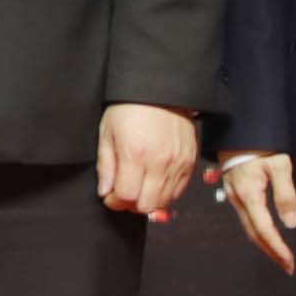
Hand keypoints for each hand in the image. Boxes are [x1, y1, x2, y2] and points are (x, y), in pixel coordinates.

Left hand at [95, 102, 200, 221]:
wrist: (160, 89)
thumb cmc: (130, 106)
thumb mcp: (107, 132)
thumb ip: (106, 165)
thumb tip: (105, 191)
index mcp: (135, 154)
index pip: (126, 196)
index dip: (114, 201)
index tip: (110, 196)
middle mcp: (159, 162)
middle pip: (147, 205)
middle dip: (131, 204)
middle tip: (123, 194)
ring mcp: (177, 163)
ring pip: (164, 202)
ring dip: (149, 200)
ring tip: (139, 188)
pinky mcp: (189, 161)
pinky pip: (179, 191)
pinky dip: (166, 193)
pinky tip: (154, 183)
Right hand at [215, 150, 295, 273]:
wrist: (238, 128)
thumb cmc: (260, 144)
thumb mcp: (279, 164)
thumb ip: (286, 193)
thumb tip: (291, 223)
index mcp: (249, 194)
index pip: (264, 229)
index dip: (277, 247)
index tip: (290, 262)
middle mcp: (238, 199)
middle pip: (253, 234)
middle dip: (270, 252)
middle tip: (287, 267)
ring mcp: (233, 196)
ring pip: (248, 228)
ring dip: (264, 245)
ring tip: (280, 256)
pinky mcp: (234, 192)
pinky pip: (246, 219)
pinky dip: (258, 232)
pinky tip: (267, 236)